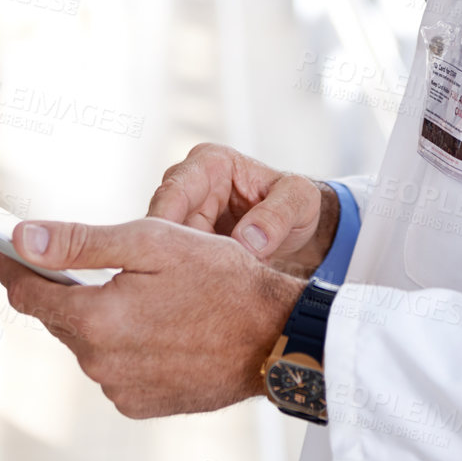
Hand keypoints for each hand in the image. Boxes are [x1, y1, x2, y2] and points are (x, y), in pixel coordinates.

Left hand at [0, 218, 304, 417]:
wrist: (276, 336)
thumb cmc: (223, 280)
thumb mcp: (153, 242)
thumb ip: (81, 241)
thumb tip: (22, 238)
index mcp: (98, 319)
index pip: (28, 292)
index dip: (10, 264)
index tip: (0, 245)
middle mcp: (101, 363)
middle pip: (58, 317)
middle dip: (61, 286)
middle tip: (79, 258)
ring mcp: (121, 390)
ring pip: (87, 342)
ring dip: (97, 315)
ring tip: (138, 290)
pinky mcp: (142, 404)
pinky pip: (113, 367)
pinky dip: (121, 343)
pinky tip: (155, 323)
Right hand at [147, 143, 339, 275]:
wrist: (296, 226)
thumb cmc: (295, 203)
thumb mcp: (300, 201)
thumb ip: (277, 216)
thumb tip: (247, 241)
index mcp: (210, 162)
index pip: (174, 191)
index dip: (165, 224)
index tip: (170, 255)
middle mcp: (188, 185)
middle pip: (161, 222)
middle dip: (174, 254)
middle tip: (193, 287)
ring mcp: (183, 214)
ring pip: (165, 246)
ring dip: (182, 270)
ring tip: (205, 294)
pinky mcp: (184, 241)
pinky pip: (176, 261)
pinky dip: (188, 278)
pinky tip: (203, 298)